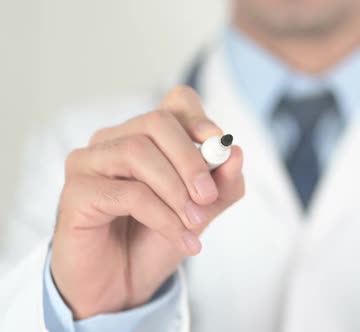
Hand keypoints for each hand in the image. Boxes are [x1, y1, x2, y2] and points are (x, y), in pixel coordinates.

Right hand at [50, 86, 244, 318]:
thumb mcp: (202, 212)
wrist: (122, 285)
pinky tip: (182, 240)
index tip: (219, 147)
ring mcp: (90, 162)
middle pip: (158, 122)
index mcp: (147, 136)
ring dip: (175, 191)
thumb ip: (223, 185)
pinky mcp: (76, 192)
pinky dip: (162, 217)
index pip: (176, 102)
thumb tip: (235, 153)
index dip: (200, 118)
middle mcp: (115, 140)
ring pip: (138, 152)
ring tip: (195, 224)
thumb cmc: (156, 240)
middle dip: (191, 160)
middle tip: (208, 197)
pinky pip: (127, 193)